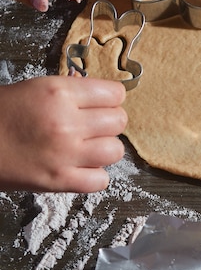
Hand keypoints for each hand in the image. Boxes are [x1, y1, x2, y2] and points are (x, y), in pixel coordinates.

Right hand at [0, 76, 126, 192]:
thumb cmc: (0, 115)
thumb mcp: (34, 89)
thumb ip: (70, 92)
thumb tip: (99, 94)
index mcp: (59, 92)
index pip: (115, 93)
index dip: (111, 99)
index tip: (103, 104)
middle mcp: (67, 121)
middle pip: (119, 121)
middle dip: (109, 123)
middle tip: (94, 127)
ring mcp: (66, 153)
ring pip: (116, 151)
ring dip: (106, 150)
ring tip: (88, 148)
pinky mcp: (61, 181)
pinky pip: (101, 180)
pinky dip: (96, 176)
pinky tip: (81, 168)